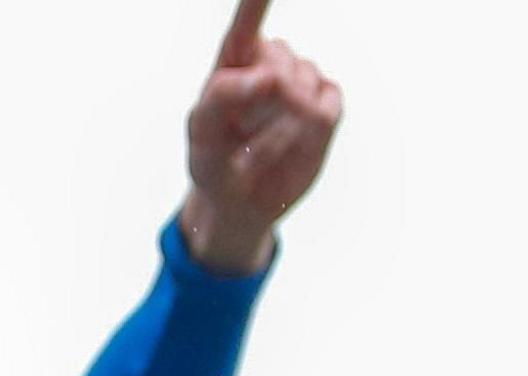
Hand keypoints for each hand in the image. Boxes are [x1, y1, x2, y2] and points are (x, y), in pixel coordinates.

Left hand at [181, 0, 341, 274]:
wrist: (240, 203)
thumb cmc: (213, 161)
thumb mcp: (202, 133)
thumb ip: (223, 96)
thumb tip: (268, 74)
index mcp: (232, 63)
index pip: (246, 24)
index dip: (256, 3)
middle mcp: (270, 65)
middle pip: (279, 60)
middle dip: (264, 98)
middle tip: (241, 136)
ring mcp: (302, 83)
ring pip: (304, 84)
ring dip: (280, 123)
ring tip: (259, 148)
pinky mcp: (326, 108)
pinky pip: (326, 109)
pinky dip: (308, 132)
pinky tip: (290, 145)